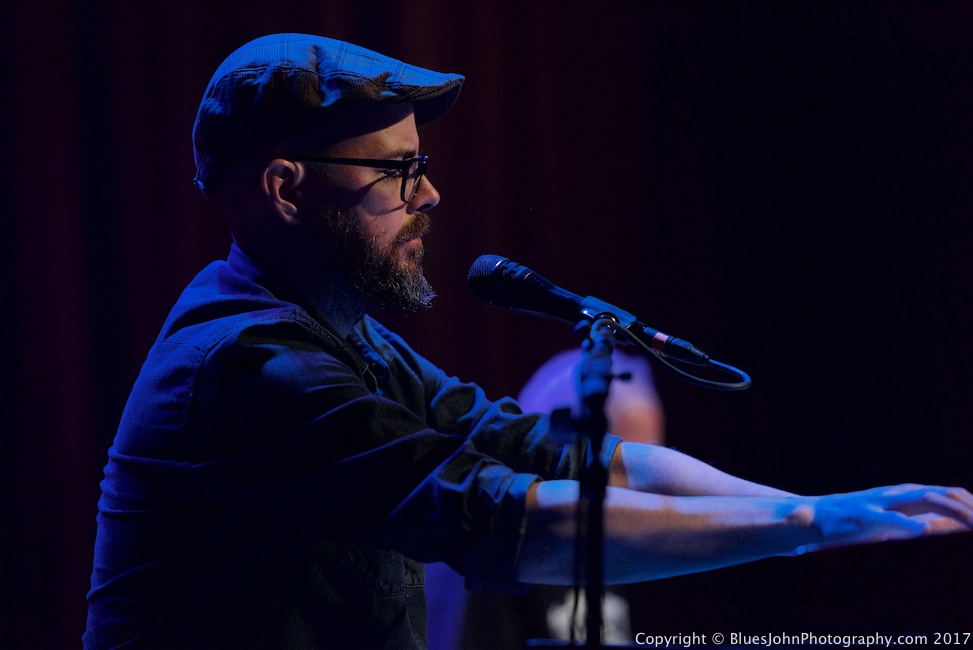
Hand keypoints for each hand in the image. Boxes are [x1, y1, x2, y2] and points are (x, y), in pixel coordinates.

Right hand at [794, 484, 972, 553]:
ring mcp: (880, 503)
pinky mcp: (865, 516)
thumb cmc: (850, 522)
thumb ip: (909, 520)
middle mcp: (894, 494)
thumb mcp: (886, 519)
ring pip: (920, 500)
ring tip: (966, 519)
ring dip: (946, 509)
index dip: (964, 501)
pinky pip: (890, 518)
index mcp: (901, 494)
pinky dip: (909, 523)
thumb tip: (937, 527)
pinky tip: (924, 527)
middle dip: (963, 505)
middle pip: (938, 494)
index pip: (942, 493)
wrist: (812, 516)